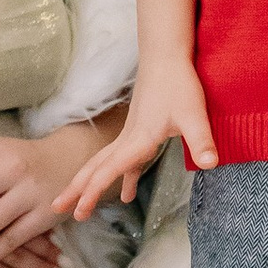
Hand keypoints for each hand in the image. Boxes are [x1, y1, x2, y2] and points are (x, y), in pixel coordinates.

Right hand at [59, 55, 213, 219]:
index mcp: (137, 139)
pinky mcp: (138, 130)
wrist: (166, 56)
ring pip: (103, 163)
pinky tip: (126, 193)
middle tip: (56, 209)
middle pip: (95, 167)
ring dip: (89, 183)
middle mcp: (128, 138)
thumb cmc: (179, 83)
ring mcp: (130, 134)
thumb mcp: (194, 114)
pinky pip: (121, 159)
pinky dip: (119, 177)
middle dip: (76, 189)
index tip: (79, 211)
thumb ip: (202, 141)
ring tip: (80, 208)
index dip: (93, 192)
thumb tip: (211, 165)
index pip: (109, 169)